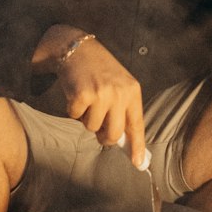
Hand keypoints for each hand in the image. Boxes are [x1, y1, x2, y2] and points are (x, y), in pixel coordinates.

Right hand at [32, 27, 145, 166]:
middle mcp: (120, 93)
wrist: (76, 48)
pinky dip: (73, 110)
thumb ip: (122, 110)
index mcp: (132, 91)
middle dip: (104, 137)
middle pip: (113, 134)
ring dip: (86, 119)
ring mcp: (101, 94)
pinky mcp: (82, 95)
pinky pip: (76, 117)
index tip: (138, 163)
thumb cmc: (98, 70)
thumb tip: (122, 141)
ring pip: (92, 128)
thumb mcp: (118, 85)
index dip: (137, 146)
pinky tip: (76, 93)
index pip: (137, 124)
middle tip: (98, 128)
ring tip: (87, 99)